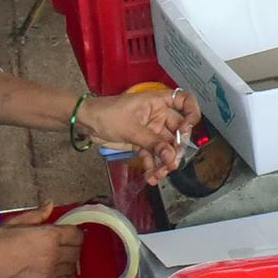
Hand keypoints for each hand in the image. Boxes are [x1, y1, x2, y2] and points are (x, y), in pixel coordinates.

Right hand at [0, 205, 82, 277]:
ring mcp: (51, 273)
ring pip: (73, 268)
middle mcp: (55, 254)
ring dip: (68, 264)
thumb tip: (50, 205)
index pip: (77, 234)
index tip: (68, 235)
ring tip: (58, 262)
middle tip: (62, 248)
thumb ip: (36, 215)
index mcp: (50, 235)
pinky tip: (58, 275)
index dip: (74, 234)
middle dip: (72, 248)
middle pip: (77, 251)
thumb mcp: (15, 222)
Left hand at [78, 86, 203, 184]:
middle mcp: (158, 115)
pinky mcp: (141, 143)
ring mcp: (151, 130)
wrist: (86, 123)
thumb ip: (153, 143)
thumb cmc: (107, 115)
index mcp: (158, 102)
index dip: (192, 112)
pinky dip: (152, 166)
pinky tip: (150, 177)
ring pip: (165, 147)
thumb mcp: (131, 128)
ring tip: (159, 174)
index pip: (184, 100)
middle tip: (171, 163)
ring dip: (164, 162)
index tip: (188, 128)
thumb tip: (171, 157)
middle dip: (176, 148)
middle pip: (177, 131)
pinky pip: (152, 155)